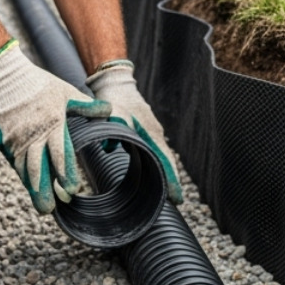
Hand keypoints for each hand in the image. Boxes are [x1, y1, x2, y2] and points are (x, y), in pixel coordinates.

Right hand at [0, 40, 110, 212]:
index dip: (66, 173)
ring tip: (42, 207)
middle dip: (45, 191)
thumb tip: (109, 109)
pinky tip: (29, 186)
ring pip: (25, 170)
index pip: (61, 154)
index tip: (72, 189)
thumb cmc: (39, 85)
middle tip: (51, 210)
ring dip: (33, 190)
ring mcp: (16, 141)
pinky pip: (13, 163)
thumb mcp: (66, 92)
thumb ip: (86, 106)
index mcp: (53, 125)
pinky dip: (22, 176)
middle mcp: (34, 136)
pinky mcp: (4, 142)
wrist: (4, 78)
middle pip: (40, 169)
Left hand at [86, 59, 182, 204]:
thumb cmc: (115, 101)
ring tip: (167, 192)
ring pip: (162, 156)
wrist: (116, 83)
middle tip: (175, 200)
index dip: (171, 180)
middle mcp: (156, 133)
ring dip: (165, 172)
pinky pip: (155, 150)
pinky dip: (157, 163)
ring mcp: (152, 132)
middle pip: (167, 160)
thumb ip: (110, 131)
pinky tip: (153, 173)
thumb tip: (108, 148)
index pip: (165, 160)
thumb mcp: (112, 115)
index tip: (177, 198)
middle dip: (171, 180)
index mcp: (151, 132)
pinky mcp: (146, 131)